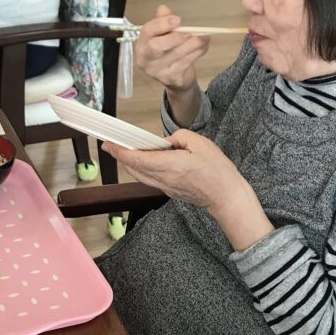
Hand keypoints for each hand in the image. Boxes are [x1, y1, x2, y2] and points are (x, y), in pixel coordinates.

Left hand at [102, 129, 274, 249]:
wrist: (226, 197)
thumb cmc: (217, 171)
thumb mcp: (200, 143)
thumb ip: (179, 137)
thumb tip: (167, 141)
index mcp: (170, 166)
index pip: (137, 159)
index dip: (120, 151)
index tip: (109, 144)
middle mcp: (163, 179)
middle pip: (134, 169)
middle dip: (121, 157)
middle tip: (111, 145)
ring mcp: (165, 188)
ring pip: (140, 176)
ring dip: (130, 164)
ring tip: (125, 151)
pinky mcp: (170, 191)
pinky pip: (150, 179)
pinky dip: (142, 169)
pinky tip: (145, 160)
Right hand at [135, 4, 209, 91]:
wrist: (174, 79)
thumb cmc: (167, 52)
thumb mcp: (162, 35)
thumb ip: (162, 21)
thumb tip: (163, 9)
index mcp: (142, 45)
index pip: (147, 32)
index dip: (162, 24)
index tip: (177, 20)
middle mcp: (146, 59)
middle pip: (157, 47)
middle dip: (175, 37)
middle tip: (189, 32)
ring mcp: (159, 71)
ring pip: (177, 54)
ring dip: (194, 43)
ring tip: (204, 36)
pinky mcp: (173, 78)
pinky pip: (187, 62)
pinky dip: (198, 52)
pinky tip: (204, 46)